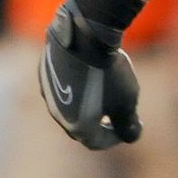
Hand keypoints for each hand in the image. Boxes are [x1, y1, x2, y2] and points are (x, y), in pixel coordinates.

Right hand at [39, 0, 141, 148]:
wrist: (85, 35)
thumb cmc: (109, 72)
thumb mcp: (127, 99)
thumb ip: (128, 123)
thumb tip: (131, 137)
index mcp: (76, 125)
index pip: (96, 142)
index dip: (114, 138)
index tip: (129, 128)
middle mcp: (57, 113)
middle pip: (80, 126)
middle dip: (100, 124)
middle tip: (117, 116)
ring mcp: (48, 92)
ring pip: (69, 106)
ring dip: (87, 105)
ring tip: (106, 93)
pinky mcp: (45, 72)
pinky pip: (63, 86)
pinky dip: (78, 87)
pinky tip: (91, 74)